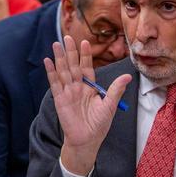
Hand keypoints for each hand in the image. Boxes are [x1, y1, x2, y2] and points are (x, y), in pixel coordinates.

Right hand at [43, 35, 130, 176]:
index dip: (86, 55)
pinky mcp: (60, 99)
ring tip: (56, 44)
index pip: (87, 67)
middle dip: (71, 51)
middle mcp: (78, 87)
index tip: (85, 42)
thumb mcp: (110, 105)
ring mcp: (68, 92)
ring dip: (60, 58)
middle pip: (73, 65)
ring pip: (63, 71)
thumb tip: (128, 76)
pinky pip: (55, 83)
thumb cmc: (98, 125)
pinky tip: (48, 61)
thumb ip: (116, 89)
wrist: (87, 140)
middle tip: (67, 36)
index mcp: (90, 87)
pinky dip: (51, 72)